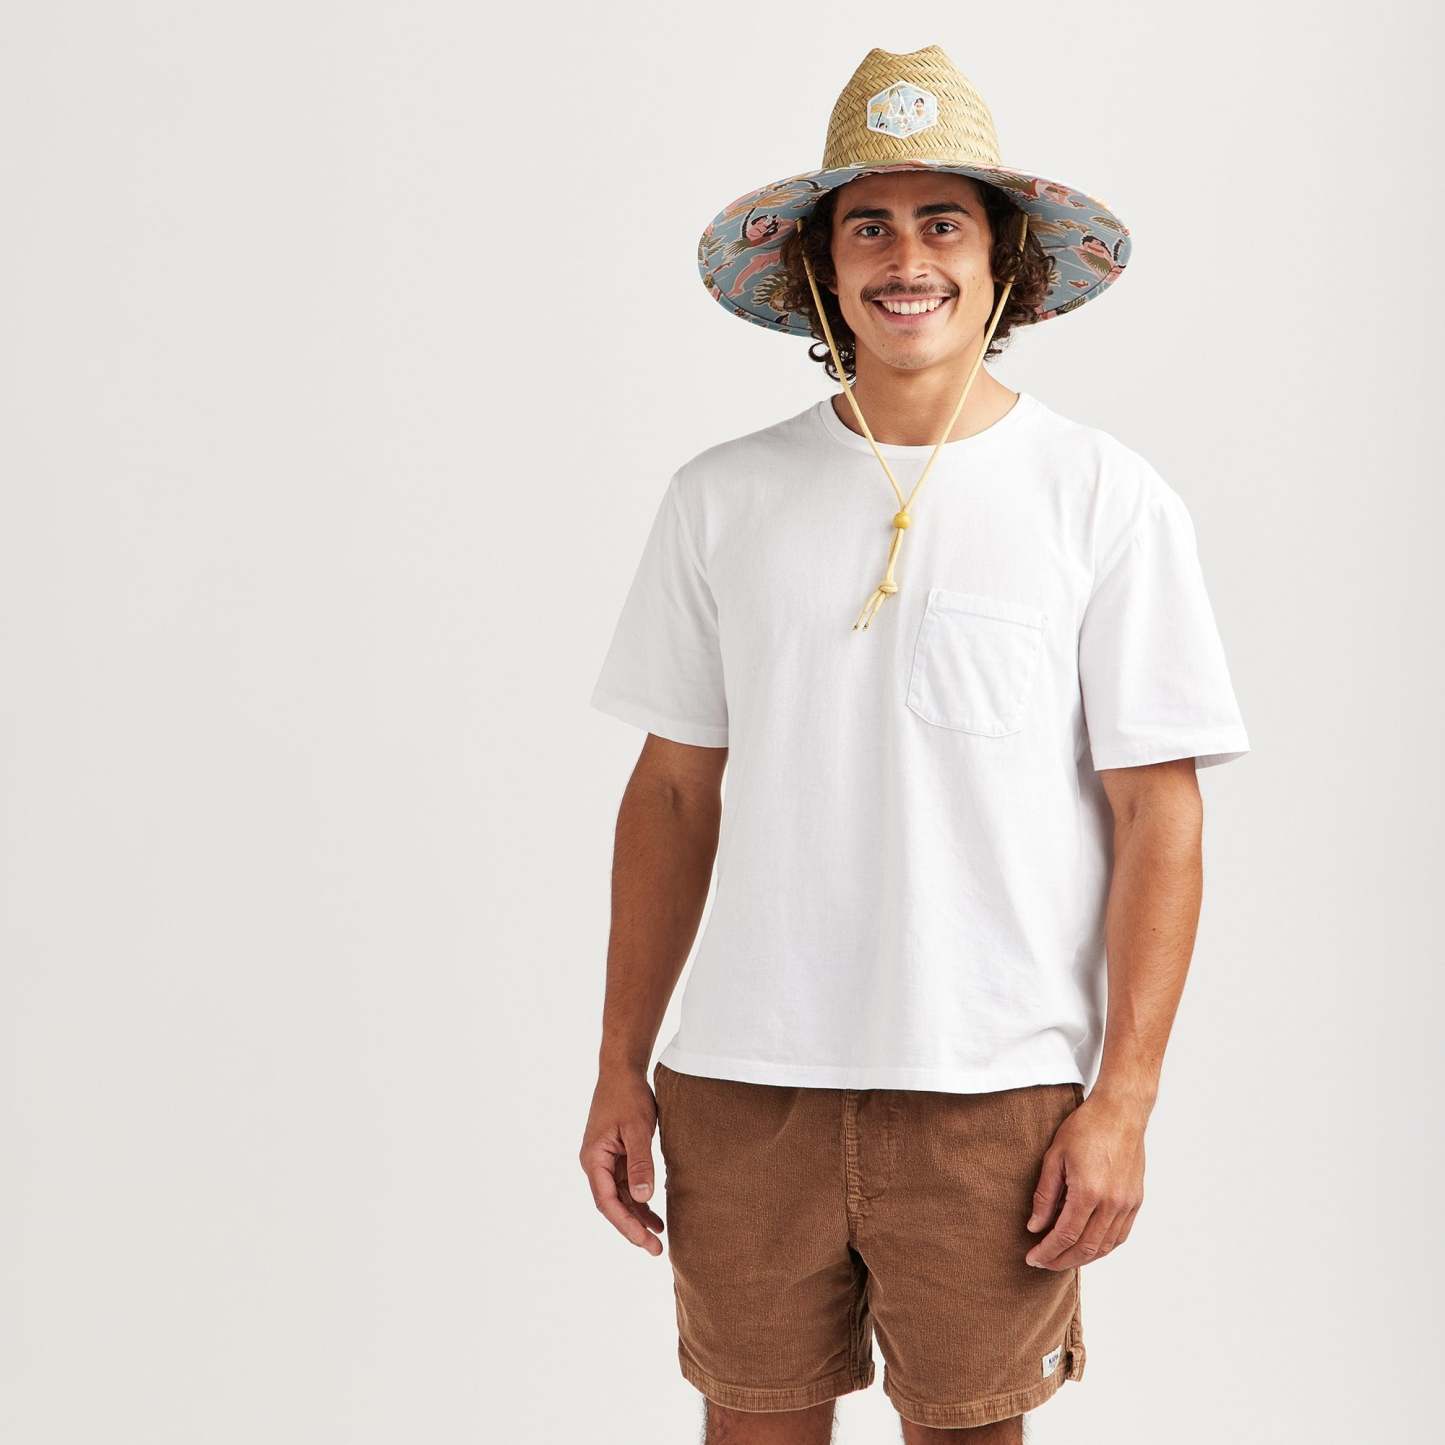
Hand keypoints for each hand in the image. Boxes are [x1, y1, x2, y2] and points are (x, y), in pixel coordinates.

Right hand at [579, 1067, 665, 1255]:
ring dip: (638, 1215)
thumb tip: (643, 1196)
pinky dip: (640, 1197)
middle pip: (613, 1204)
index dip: (625, 1224)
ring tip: (659, 1236)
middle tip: (656, 1249)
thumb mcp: (637, 1129)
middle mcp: (596, 1163)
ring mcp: (605, 1160)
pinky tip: (655, 1211)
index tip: (644, 1241)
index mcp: (594, 1159)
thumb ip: (640, 1163)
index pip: (607, 1202)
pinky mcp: (616, 1154)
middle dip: (633, 1227)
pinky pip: (626, 1183)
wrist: (623, 1070)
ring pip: (621, 1196)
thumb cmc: (628, 1096)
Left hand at [1024, 1090, 1145, 1268]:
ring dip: (1083, 1257)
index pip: (1065, 1235)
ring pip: (1105, 1246)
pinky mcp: (1136, 1201)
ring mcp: (1127, 1204)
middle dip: (1062, 1260)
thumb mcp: (1054, 1156)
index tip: (1032, 1258)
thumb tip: (1035, 1226)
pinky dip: (1103, 1247)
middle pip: (1086, 1247)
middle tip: (1043, 1262)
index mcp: (1088, 1191)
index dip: (1047, 1251)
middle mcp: (1111, 1203)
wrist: (1120, 1112)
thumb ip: (1045, 1195)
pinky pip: (1120, 1235)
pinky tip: (1088, 1246)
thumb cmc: (1085, 1128)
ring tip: (1062, 1258)